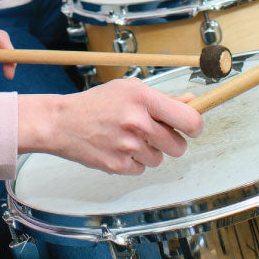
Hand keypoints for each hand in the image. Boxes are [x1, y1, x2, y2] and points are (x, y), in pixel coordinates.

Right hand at [17, 78, 202, 174]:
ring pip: (160, 159)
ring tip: (130, 138)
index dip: (195, 125)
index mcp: (143, 99)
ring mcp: (128, 146)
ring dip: (150, 151)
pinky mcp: (118, 165)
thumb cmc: (98, 102)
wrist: (63, 122)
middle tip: (156, 133)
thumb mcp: (130, 90)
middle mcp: (137, 122)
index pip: (188, 119)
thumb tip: (191, 102)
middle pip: (178, 146)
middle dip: (172, 141)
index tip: (192, 127)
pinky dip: (134, 162)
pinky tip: (119, 148)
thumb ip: (163, 99)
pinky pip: (141, 169)